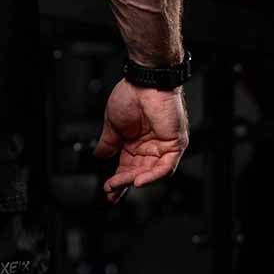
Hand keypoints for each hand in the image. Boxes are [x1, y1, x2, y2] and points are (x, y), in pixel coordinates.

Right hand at [94, 78, 188, 203]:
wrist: (144, 82)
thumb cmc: (131, 95)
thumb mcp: (112, 124)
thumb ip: (108, 142)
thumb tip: (99, 155)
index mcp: (134, 142)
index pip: (127, 167)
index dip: (117, 180)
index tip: (108, 191)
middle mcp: (149, 146)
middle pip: (137, 172)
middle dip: (123, 183)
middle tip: (110, 190)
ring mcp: (163, 146)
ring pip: (150, 172)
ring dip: (134, 179)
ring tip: (119, 184)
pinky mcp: (174, 144)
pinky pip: (165, 166)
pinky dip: (152, 175)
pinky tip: (138, 180)